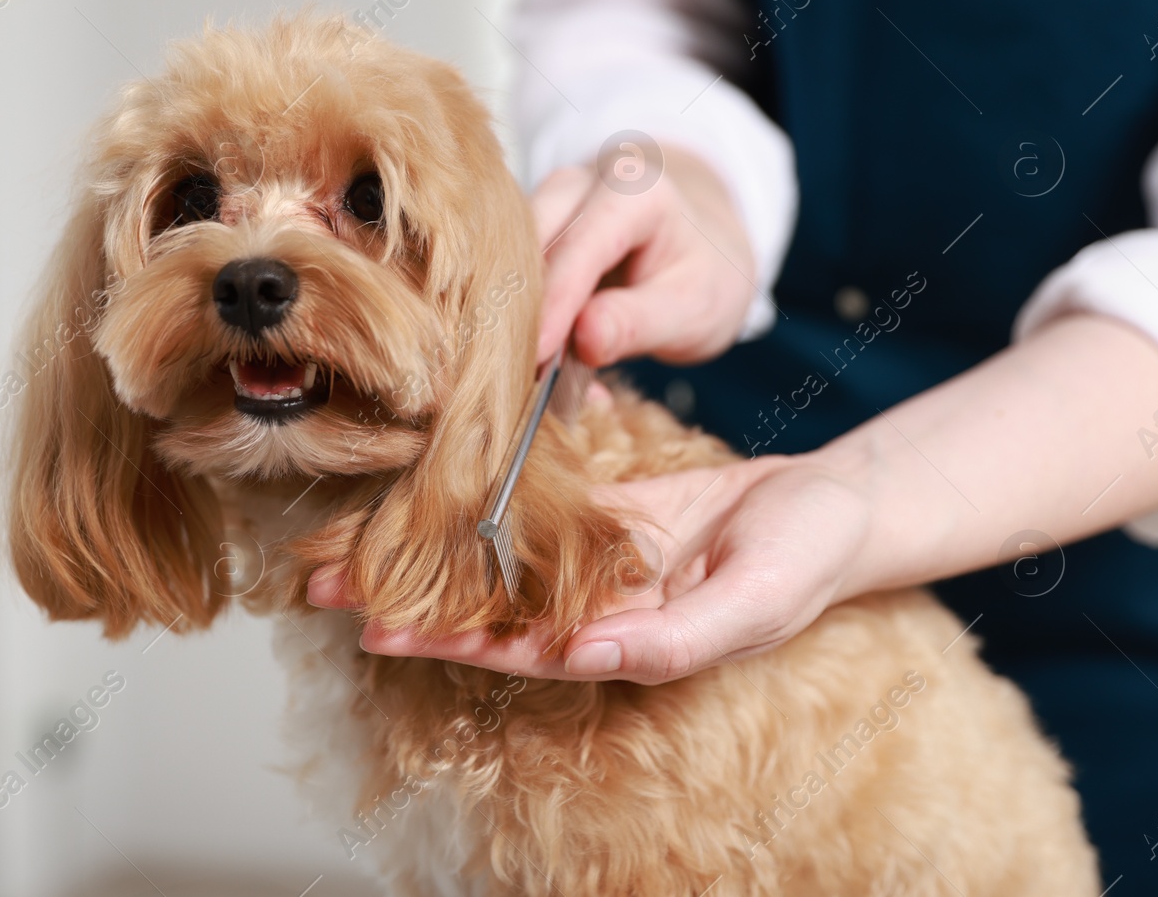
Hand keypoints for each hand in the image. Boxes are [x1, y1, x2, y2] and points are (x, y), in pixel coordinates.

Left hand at [307, 450, 875, 684]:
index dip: (451, 643)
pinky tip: (429, 499)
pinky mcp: (602, 517)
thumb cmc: (806, 558)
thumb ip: (672, 639)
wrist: (834, 504)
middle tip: (323, 590)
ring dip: (429, 557)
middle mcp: (598, 609)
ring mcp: (596, 563)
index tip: (381, 634)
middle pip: (488, 610)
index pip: (521, 649)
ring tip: (352, 547)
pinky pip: (531, 515)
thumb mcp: (751, 602)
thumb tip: (587, 658)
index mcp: (626, 642)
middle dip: (410, 603)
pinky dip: (479, 510)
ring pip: (497, 564)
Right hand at [533, 145, 756, 367]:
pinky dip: (519, 315)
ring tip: (533, 372)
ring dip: (514, 315)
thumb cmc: (703, 274)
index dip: (556, 303)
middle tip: (526, 373)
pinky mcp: (530, 228)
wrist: (702, 245)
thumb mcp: (694, 308)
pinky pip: (511, 270)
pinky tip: (537, 357)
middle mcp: (581, 184)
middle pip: (529, 242)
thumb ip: (639, 323)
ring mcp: (549, 202)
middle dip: (522, 308)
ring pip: (508, 256)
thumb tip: (584, 339)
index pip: (581, 246)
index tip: (538, 355)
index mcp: (635, 191)